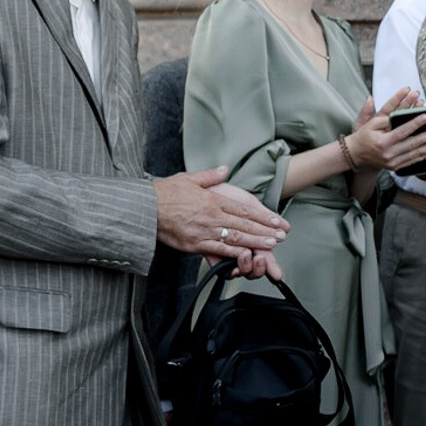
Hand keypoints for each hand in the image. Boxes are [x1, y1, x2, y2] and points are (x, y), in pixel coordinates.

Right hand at [154, 169, 289, 263]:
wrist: (145, 208)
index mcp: (213, 200)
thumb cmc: (165, 193)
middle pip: (244, 224)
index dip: (263, 216)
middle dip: (264, 231)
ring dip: (255, 242)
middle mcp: (212, 216)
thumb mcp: (189, 178)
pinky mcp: (195, 244)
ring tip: (270, 245)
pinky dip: (234, 253)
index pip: (244, 209)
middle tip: (281, 236)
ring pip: (235, 238)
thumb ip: (210, 175)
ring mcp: (204, 231)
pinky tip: (247, 256)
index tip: (276, 221)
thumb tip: (224, 170)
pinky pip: (218, 250)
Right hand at [343, 94, 425, 175]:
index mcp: (383, 142)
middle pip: (413, 144)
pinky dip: (424, 156)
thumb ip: (386, 118)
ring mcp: (393, 162)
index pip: (403, 131)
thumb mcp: (371, 124)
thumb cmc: (364, 137)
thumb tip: (400, 112)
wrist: (356, 155)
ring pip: (415, 154)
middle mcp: (389, 154)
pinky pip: (413, 161)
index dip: (416, 123)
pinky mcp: (395, 167)